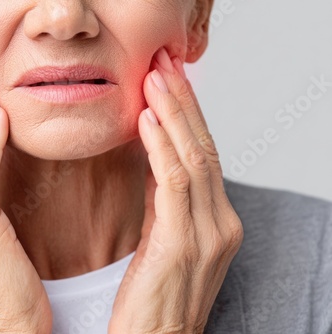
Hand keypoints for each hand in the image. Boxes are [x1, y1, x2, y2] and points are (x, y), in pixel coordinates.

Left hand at [109, 47, 243, 333]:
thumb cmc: (154, 299)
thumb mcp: (164, 243)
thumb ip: (165, 203)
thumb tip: (154, 160)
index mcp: (218, 223)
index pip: (206, 156)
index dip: (188, 116)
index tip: (169, 83)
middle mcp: (220, 224)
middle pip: (204, 148)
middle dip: (183, 103)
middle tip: (164, 64)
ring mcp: (206, 234)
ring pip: (192, 158)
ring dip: (171, 114)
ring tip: (154, 79)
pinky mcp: (181, 244)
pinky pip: (172, 182)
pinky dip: (160, 146)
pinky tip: (144, 120)